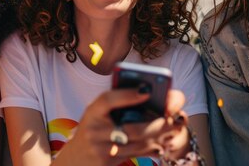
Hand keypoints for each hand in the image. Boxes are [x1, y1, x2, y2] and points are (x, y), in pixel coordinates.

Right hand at [53, 89, 187, 165]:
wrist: (74, 160)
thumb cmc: (92, 130)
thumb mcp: (97, 113)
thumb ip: (116, 103)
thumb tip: (148, 94)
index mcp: (93, 111)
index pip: (107, 100)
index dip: (126, 95)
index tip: (146, 91)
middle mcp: (94, 129)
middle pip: (133, 128)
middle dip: (159, 124)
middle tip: (175, 118)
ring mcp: (101, 148)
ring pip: (138, 143)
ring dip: (159, 137)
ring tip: (173, 129)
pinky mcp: (108, 161)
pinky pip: (135, 154)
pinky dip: (151, 149)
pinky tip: (160, 144)